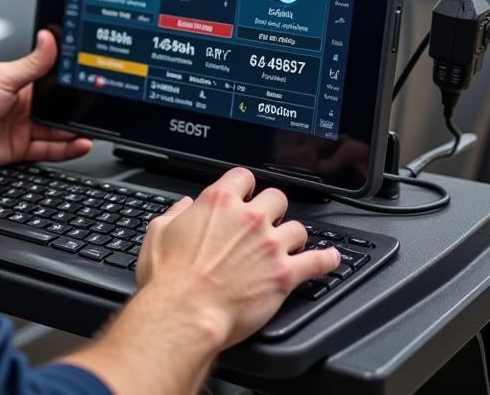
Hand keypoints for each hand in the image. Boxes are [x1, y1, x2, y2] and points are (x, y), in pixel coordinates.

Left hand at [0, 29, 91, 172]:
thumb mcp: (4, 77)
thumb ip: (32, 63)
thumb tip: (49, 37)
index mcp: (21, 83)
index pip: (52, 81)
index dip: (69, 83)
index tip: (90, 81)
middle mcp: (24, 104)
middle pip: (58, 108)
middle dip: (76, 109)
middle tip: (97, 109)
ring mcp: (24, 127)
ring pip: (58, 129)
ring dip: (75, 130)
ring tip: (93, 129)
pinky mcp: (22, 147)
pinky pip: (50, 148)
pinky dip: (67, 148)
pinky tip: (80, 144)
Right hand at [136, 168, 341, 348]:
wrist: (186, 313)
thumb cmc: (170, 278)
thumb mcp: (158, 232)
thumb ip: (175, 213)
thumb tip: (184, 207)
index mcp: (218, 203)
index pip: (243, 176)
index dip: (245, 185)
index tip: (246, 194)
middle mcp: (248, 218)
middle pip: (276, 197)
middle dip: (272, 209)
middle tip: (266, 222)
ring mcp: (270, 245)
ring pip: (297, 228)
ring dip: (292, 236)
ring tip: (289, 245)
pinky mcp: (284, 274)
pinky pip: (317, 261)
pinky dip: (326, 260)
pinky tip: (330, 259)